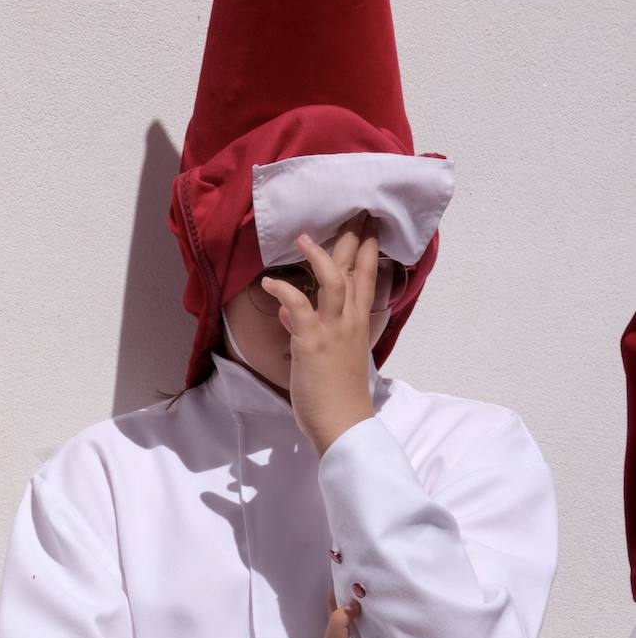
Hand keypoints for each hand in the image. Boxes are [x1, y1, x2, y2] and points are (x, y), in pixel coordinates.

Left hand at [261, 215, 380, 454]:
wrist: (343, 424)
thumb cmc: (335, 396)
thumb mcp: (324, 357)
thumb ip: (307, 329)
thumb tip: (288, 309)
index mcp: (356, 325)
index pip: (366, 281)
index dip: (367, 253)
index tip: (367, 229)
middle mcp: (349, 322)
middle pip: (355, 272)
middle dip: (355, 240)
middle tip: (357, 213)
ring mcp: (332, 330)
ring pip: (332, 282)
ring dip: (319, 256)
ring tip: (305, 237)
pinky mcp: (312, 341)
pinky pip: (299, 307)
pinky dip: (284, 291)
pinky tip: (270, 282)